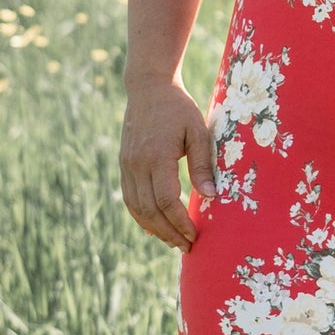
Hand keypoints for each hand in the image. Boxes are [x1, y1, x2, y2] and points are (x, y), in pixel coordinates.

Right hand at [119, 81, 216, 251]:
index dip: (180, 222)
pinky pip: (129, 197)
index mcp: (157, 156)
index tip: (195, 235)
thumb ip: (202, 164)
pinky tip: (153, 226)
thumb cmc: (179, 108)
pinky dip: (141, 216)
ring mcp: (127, 165)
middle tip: (187, 246)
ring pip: (136, 208)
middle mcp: (137, 164)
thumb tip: (210, 196)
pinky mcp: (124, 164)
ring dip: (154, 229)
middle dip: (168, 233)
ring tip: (173, 241)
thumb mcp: (197, 131)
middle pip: (149, 210)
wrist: (149, 87)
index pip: (166, 201)